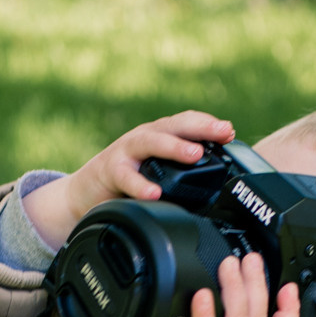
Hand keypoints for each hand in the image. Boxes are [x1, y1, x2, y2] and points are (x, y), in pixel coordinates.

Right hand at [20, 110, 232, 248]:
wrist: (86, 192)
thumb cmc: (128, 180)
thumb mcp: (157, 171)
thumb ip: (181, 171)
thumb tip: (219, 182)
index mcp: (159, 136)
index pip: (186, 123)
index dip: (208, 125)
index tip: (230, 132)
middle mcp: (144, 138)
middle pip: (173, 125)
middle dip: (199, 127)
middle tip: (222, 132)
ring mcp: (126, 152)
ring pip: (151, 142)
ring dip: (174, 146)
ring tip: (195, 154)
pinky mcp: (110, 171)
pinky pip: (126, 177)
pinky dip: (140, 185)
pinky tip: (154, 193)